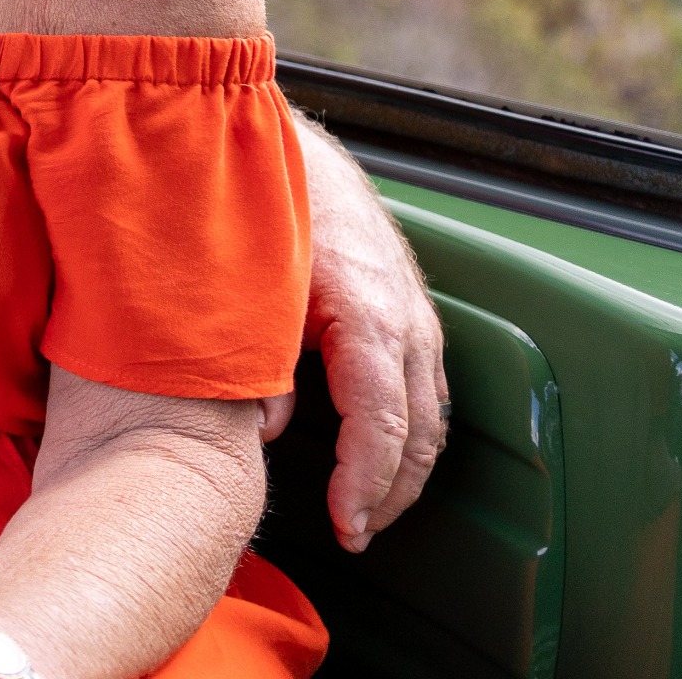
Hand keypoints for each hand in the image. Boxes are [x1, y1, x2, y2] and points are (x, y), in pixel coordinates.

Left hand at [290, 126, 448, 551]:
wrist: (286, 147)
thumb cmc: (264, 210)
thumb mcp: (251, 288)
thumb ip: (258, 361)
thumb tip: (265, 429)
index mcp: (369, 316)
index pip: (384, 425)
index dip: (366, 484)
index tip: (345, 525)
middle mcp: (407, 322)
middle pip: (418, 433)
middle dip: (389, 493)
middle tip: (353, 534)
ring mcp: (416, 318)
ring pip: (430, 417)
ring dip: (403, 471)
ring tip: (365, 512)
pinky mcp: (410, 314)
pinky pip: (422, 390)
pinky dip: (406, 433)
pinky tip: (375, 455)